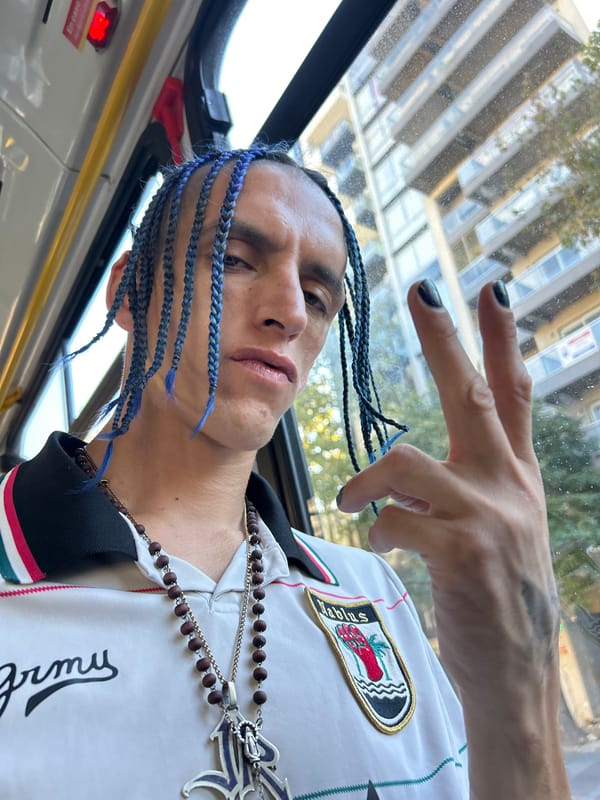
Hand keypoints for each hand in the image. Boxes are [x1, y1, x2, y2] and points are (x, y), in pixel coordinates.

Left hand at [337, 280, 566, 797]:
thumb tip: (412, 468)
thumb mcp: (500, 532)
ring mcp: (490, 517)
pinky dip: (376, 528)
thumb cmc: (496, 600)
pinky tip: (384, 548)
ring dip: (368, 480)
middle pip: (474, 397)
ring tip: (353, 501)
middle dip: (446, 340)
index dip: (502, 339)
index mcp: (517, 478)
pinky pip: (395, 518)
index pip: (514, 394)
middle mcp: (510, 487)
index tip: (490, 290)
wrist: (515, 677)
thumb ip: (471, 489)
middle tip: (422, 291)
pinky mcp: (463, 551)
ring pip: (408, 462)